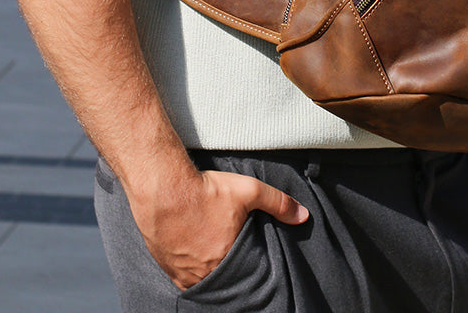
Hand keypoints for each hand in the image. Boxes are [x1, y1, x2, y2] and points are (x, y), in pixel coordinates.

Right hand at [129, 166, 308, 289]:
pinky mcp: (166, 267)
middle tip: (233, 252)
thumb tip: (303, 216)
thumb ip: (278, 203)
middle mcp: (203, 274)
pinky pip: (183, 277)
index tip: (251, 255)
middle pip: (224, 277)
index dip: (250, 264)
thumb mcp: (248, 191)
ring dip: (210, 269)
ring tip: (216, 253)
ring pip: (203, 279)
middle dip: (231, 268)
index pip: (245, 273)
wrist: (163, 189)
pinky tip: (196, 254)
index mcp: (226, 261)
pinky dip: (192, 269)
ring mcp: (182, 273)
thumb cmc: (205, 191)